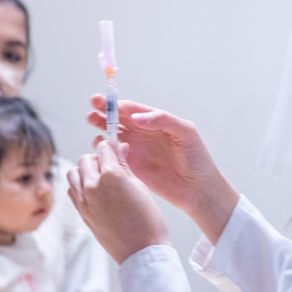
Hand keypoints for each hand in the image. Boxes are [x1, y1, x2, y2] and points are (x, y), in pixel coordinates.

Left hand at [67, 139, 169, 263]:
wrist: (141, 251)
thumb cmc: (148, 221)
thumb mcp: (140, 187)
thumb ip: (126, 166)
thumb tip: (120, 149)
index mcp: (111, 175)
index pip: (104, 149)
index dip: (111, 147)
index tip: (116, 149)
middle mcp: (93, 185)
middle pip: (86, 159)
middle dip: (97, 158)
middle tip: (110, 165)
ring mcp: (84, 200)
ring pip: (74, 173)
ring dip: (85, 171)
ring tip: (100, 179)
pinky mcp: (81, 213)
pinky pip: (72, 190)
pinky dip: (79, 186)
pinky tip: (95, 192)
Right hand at [86, 96, 238, 240]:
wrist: (199, 189)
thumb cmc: (198, 159)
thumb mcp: (186, 132)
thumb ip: (163, 120)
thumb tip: (136, 118)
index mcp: (156, 122)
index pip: (132, 109)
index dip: (116, 104)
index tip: (104, 102)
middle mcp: (144, 134)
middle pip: (118, 119)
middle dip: (103, 112)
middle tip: (92, 107)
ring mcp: (136, 150)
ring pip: (113, 135)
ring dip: (101, 127)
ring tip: (93, 122)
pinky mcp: (132, 167)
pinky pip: (113, 155)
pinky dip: (104, 149)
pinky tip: (100, 145)